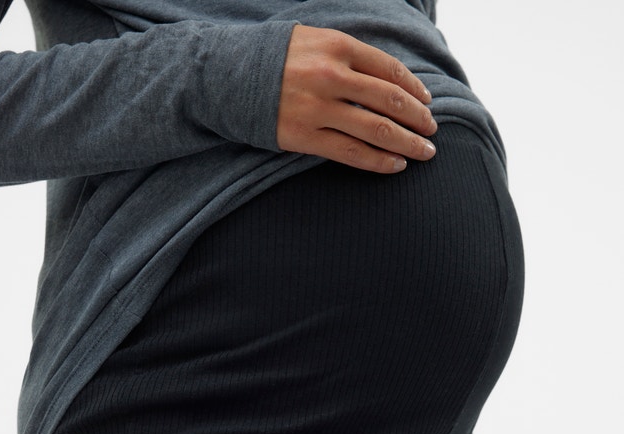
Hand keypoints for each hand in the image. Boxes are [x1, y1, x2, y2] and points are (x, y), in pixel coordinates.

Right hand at [276, 25, 437, 173]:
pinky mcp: (305, 137)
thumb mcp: (314, 41)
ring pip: (376, 129)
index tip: (427, 102)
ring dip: (406, 143)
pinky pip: (351, 152)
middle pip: (389, 101)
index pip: (389, 70)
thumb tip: (389, 81)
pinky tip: (396, 165)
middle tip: (432, 131)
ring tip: (424, 152)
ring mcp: (318, 109)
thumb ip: (349, 56)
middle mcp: (331, 77)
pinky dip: (378, 161)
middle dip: (417, 118)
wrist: (229, 77)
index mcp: (337, 47)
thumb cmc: (277, 59)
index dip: (414, 89)